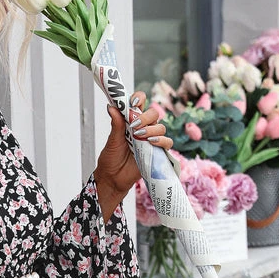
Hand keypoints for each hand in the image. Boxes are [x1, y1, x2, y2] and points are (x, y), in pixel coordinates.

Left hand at [94, 90, 172, 219]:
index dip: (139, 98)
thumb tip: (111, 107)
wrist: (113, 179)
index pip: (140, 103)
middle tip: (135, 125)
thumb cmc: (111, 159)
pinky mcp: (157, 152)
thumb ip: (116, 124)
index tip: (133, 102)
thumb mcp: (112, 141)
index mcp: (132, 121)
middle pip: (154, 113)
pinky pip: (167, 143)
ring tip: (139, 136)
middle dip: (146, 116)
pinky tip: (151, 143)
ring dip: (151, 129)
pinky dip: (162, 141)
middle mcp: (143, 128)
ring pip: (161, 127)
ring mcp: (151, 140)